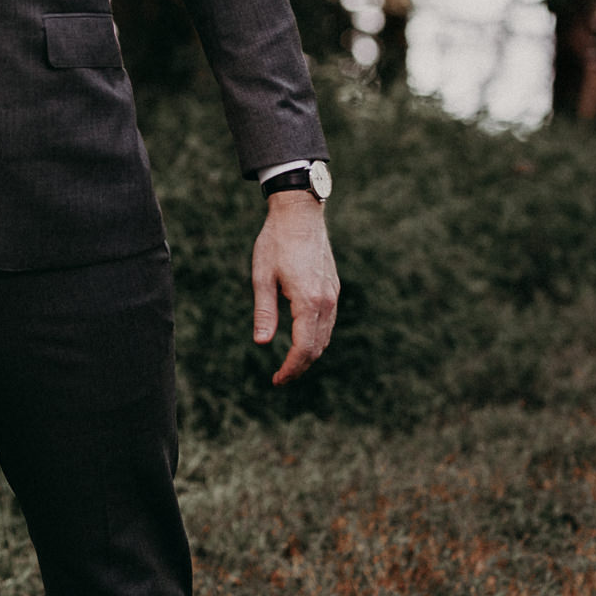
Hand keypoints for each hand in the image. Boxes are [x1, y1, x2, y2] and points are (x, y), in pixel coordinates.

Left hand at [252, 190, 339, 384]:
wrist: (300, 214)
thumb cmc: (275, 242)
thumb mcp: (262, 277)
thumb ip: (264, 312)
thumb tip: (262, 343)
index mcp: (309, 301)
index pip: (304, 348)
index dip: (290, 368)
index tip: (276, 381)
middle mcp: (327, 302)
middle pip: (317, 347)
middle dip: (299, 366)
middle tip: (280, 377)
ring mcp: (333, 295)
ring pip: (325, 337)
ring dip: (309, 354)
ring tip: (289, 363)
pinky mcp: (333, 289)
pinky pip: (328, 322)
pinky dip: (316, 338)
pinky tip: (301, 339)